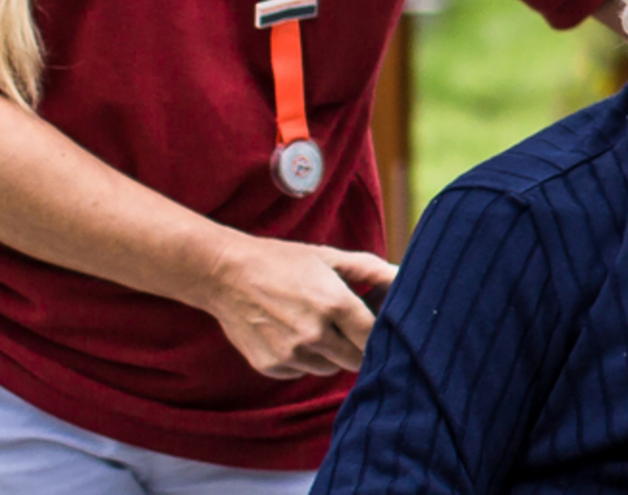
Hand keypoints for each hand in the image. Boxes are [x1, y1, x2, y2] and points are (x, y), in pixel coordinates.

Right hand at [198, 237, 401, 378]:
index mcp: (335, 304)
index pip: (375, 337)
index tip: (376, 326)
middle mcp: (314, 334)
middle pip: (357, 360)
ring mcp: (291, 353)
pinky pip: (302, 371)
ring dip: (331, 354)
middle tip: (348, 329)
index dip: (380, 333)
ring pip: (330, 369)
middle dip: (358, 347)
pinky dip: (304, 359)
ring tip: (315, 327)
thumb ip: (369, 270)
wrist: (225, 274)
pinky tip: (291, 334)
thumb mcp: (328, 257)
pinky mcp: (271, 366)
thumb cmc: (282, 261)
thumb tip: (402, 277)